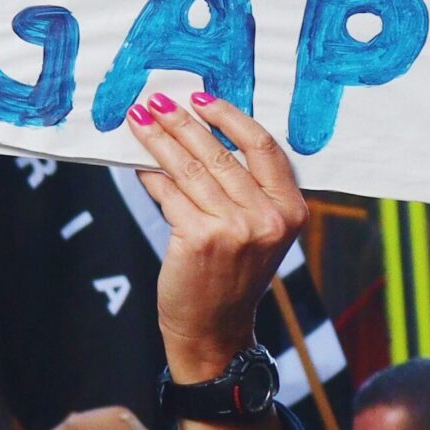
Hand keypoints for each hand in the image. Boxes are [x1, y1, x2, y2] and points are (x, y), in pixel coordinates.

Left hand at [124, 93, 306, 382]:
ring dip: (160, 140)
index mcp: (291, 209)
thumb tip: (200, 132)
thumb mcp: (258, 230)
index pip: (263, 147)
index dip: (230, 117)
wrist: (215, 330)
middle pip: (221, 153)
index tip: (202, 99)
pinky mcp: (200, 238)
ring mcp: (235, 228)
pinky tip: (139, 164)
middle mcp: (268, 218)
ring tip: (140, 121)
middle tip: (157, 102)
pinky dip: (151, 176)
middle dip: (183, 122)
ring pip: (190, 169)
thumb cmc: (233, 275)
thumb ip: (246, 188)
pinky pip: (170, 194)